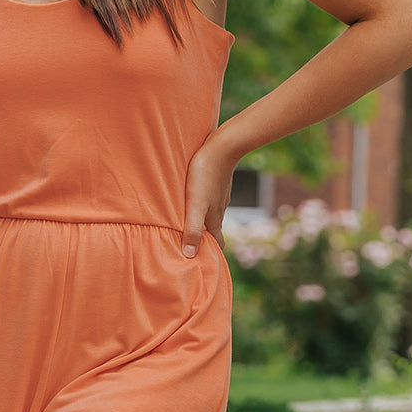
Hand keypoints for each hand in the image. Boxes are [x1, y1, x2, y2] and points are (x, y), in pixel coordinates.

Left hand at [181, 134, 236, 257]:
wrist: (223, 146)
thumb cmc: (205, 175)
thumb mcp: (195, 205)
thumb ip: (192, 229)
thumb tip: (189, 255)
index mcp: (214, 219)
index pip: (217, 244)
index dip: (211, 255)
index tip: (203, 265)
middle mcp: (219, 210)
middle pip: (213, 231)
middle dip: (205, 242)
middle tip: (191, 249)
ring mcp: (219, 196)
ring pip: (211, 215)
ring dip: (202, 224)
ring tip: (188, 227)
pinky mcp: (217, 183)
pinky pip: (210, 201)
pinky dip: (203, 207)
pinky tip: (193, 202)